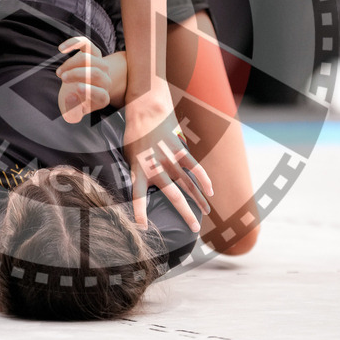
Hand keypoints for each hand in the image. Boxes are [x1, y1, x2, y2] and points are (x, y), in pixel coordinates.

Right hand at [55, 37, 112, 122]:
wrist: (79, 90)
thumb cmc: (76, 102)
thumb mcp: (72, 111)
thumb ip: (72, 109)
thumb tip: (72, 96)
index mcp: (102, 98)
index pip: (102, 94)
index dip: (91, 90)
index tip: (77, 88)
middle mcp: (105, 81)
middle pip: (96, 73)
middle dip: (78, 74)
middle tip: (63, 78)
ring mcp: (101, 65)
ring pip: (91, 58)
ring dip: (72, 63)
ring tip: (59, 73)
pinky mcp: (93, 53)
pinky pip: (86, 44)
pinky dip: (74, 43)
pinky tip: (62, 48)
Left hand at [123, 86, 212, 232]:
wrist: (146, 110)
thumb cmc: (135, 136)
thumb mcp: (128, 157)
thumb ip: (137, 174)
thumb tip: (144, 191)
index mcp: (138, 170)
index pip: (138, 196)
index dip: (140, 213)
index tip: (143, 229)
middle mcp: (155, 167)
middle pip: (174, 196)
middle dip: (186, 214)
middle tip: (194, 230)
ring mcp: (169, 158)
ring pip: (188, 184)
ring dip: (199, 200)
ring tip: (206, 213)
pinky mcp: (180, 149)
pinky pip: (195, 167)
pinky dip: (204, 180)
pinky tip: (210, 192)